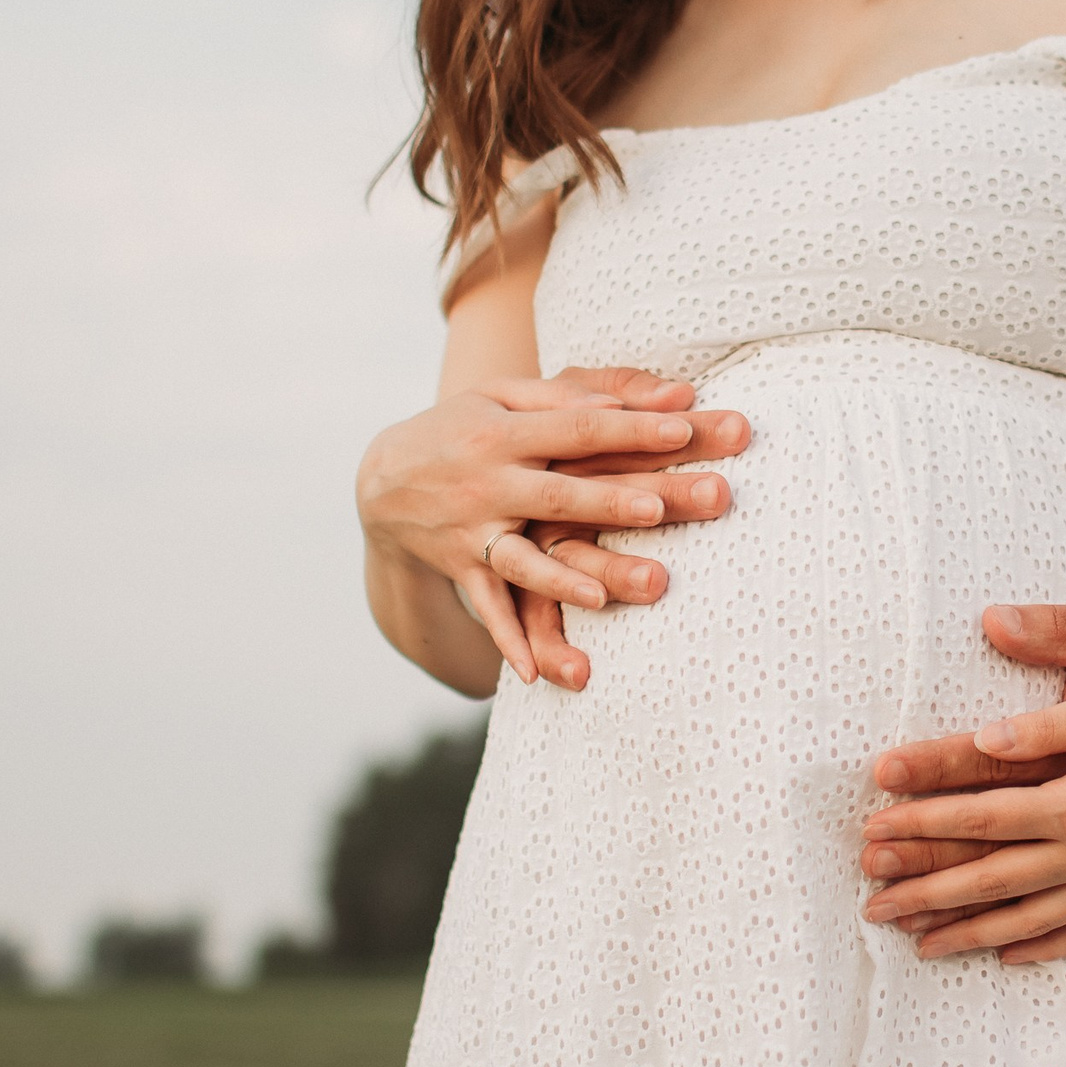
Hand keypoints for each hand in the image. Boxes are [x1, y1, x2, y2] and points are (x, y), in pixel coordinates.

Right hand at [356, 366, 749, 684]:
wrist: (383, 479)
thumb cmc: (465, 427)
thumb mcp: (505, 396)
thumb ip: (574, 392)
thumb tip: (661, 395)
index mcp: (506, 433)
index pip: (576, 428)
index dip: (628, 430)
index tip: (682, 431)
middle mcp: (489, 482)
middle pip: (557, 495)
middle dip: (606, 502)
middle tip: (656, 509)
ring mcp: (472, 530)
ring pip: (520, 559)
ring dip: (559, 579)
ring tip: (599, 597)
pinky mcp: (461, 567)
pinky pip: (487, 607)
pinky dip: (507, 641)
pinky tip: (533, 674)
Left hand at [859, 604, 1065, 962]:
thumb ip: (1048, 726)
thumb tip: (984, 740)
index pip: (984, 817)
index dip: (925, 822)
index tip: (876, 826)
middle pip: (993, 879)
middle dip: (927, 894)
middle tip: (872, 906)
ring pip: (1029, 917)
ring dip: (969, 933)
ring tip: (917, 946)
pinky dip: (1043, 948)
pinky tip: (1009, 956)